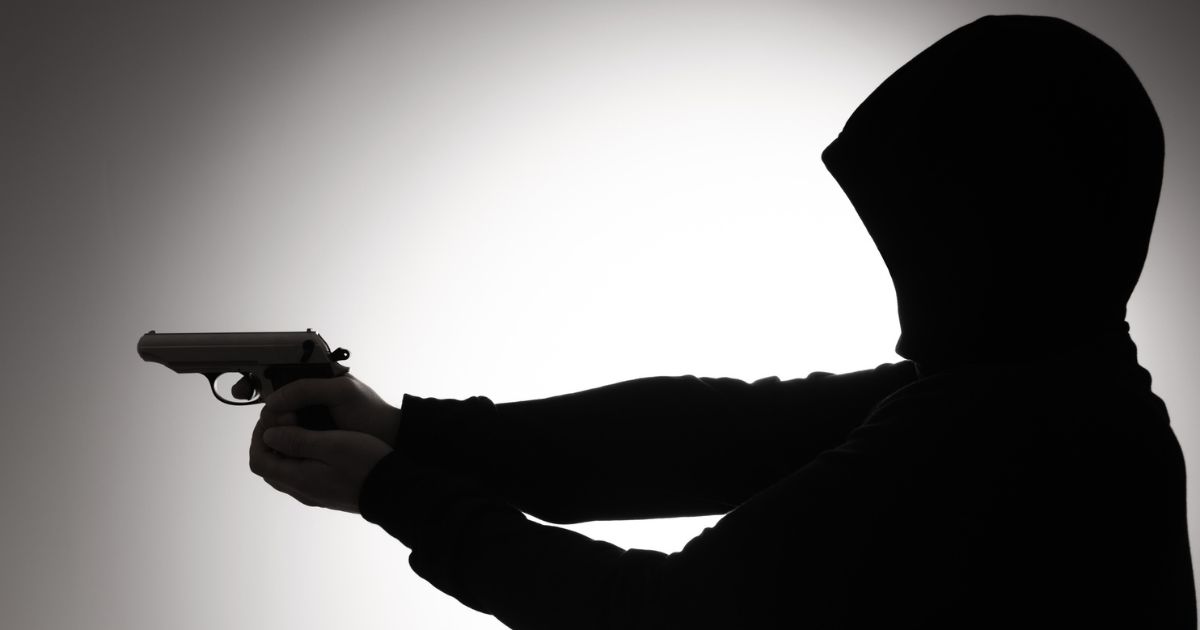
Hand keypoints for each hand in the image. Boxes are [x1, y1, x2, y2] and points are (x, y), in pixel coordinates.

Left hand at [249, 423, 392, 512]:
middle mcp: (301, 490)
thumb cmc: (366, 465)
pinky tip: (316, 443)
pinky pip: (300, 475)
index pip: (258, 459)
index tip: (274, 417)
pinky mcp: (326, 493)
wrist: (394, 491)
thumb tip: (269, 434)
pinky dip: (298, 457)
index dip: (258, 437)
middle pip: (269, 466)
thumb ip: (296, 440)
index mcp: (297, 478)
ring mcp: (313, 494)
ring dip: (285, 448)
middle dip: (270, 440)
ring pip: (284, 471)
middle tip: (285, 419)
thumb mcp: (331, 444)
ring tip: (301, 427)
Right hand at [261, 375, 402, 446]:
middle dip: (267, 411)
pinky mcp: (310, 440)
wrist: (391, 440)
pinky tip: (281, 448)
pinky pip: (287, 439)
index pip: (277, 376)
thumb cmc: (370, 412)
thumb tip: (272, 401)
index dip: (256, 381)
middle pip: (273, 403)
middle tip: (278, 421)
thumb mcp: (342, 392)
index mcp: (314, 380)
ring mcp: (308, 420)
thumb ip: (307, 390)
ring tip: (283, 434)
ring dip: (272, 428)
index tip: (243, 391)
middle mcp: (307, 399)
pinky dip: (281, 443)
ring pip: (277, 423)